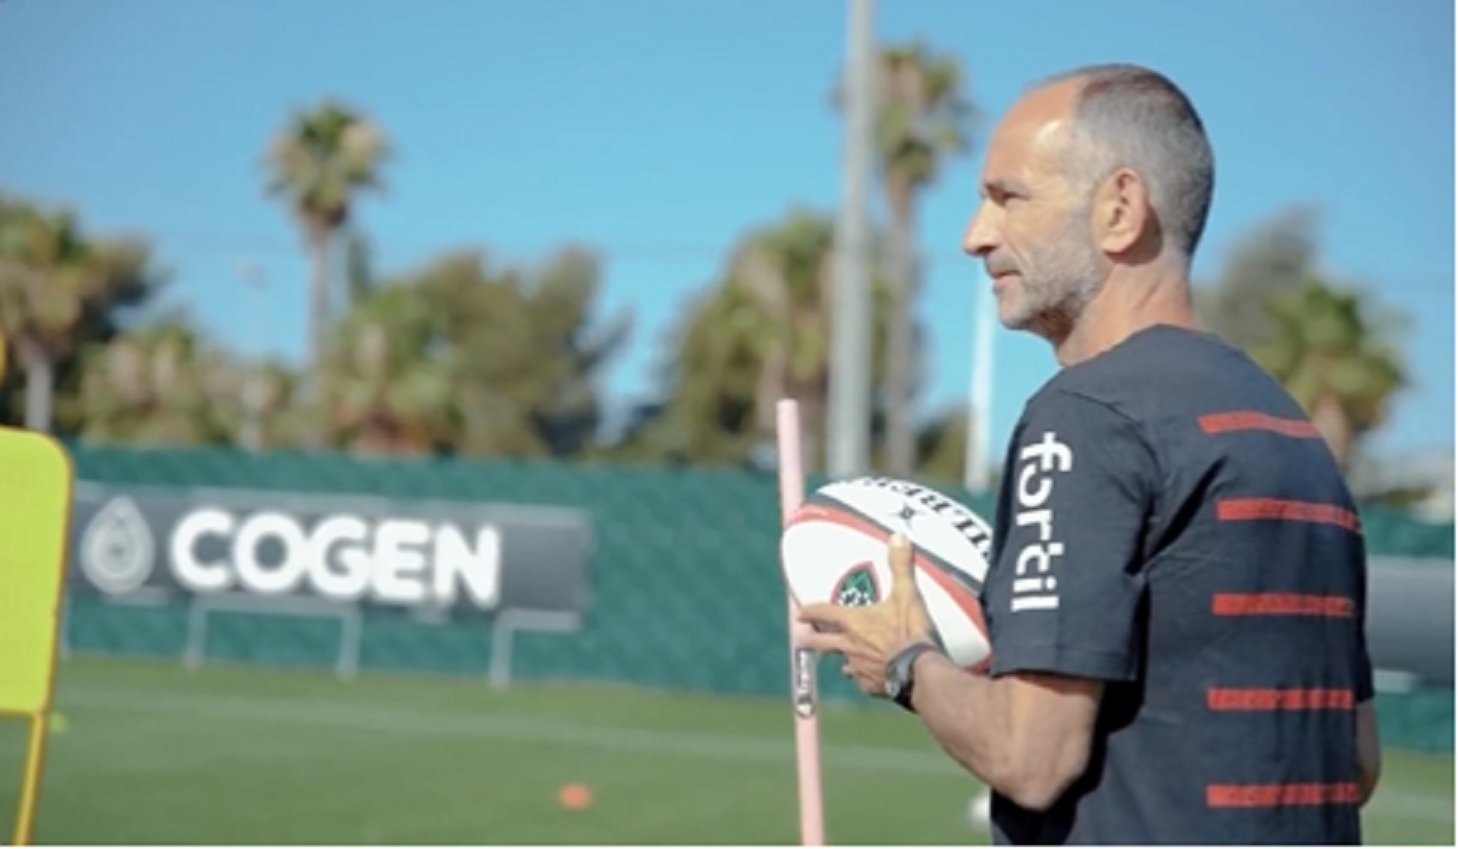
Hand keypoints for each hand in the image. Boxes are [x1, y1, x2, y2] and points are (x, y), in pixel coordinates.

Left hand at [798, 532, 935, 697]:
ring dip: (842, 660)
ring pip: (843, 664)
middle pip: (821, 643)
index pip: (823, 614)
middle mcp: (849, 646)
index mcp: (854, 623)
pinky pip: (863, 681)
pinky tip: (872, 677)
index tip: (800, 611)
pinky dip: (865, 678)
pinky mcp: (871, 686)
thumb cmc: (910, 632)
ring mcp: (858, 668)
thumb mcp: (907, 594)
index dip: (810, 611)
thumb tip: (899, 536)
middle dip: (810, 639)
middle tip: (802, 637)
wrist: (920, 673)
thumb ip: (901, 566)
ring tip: (843, 662)